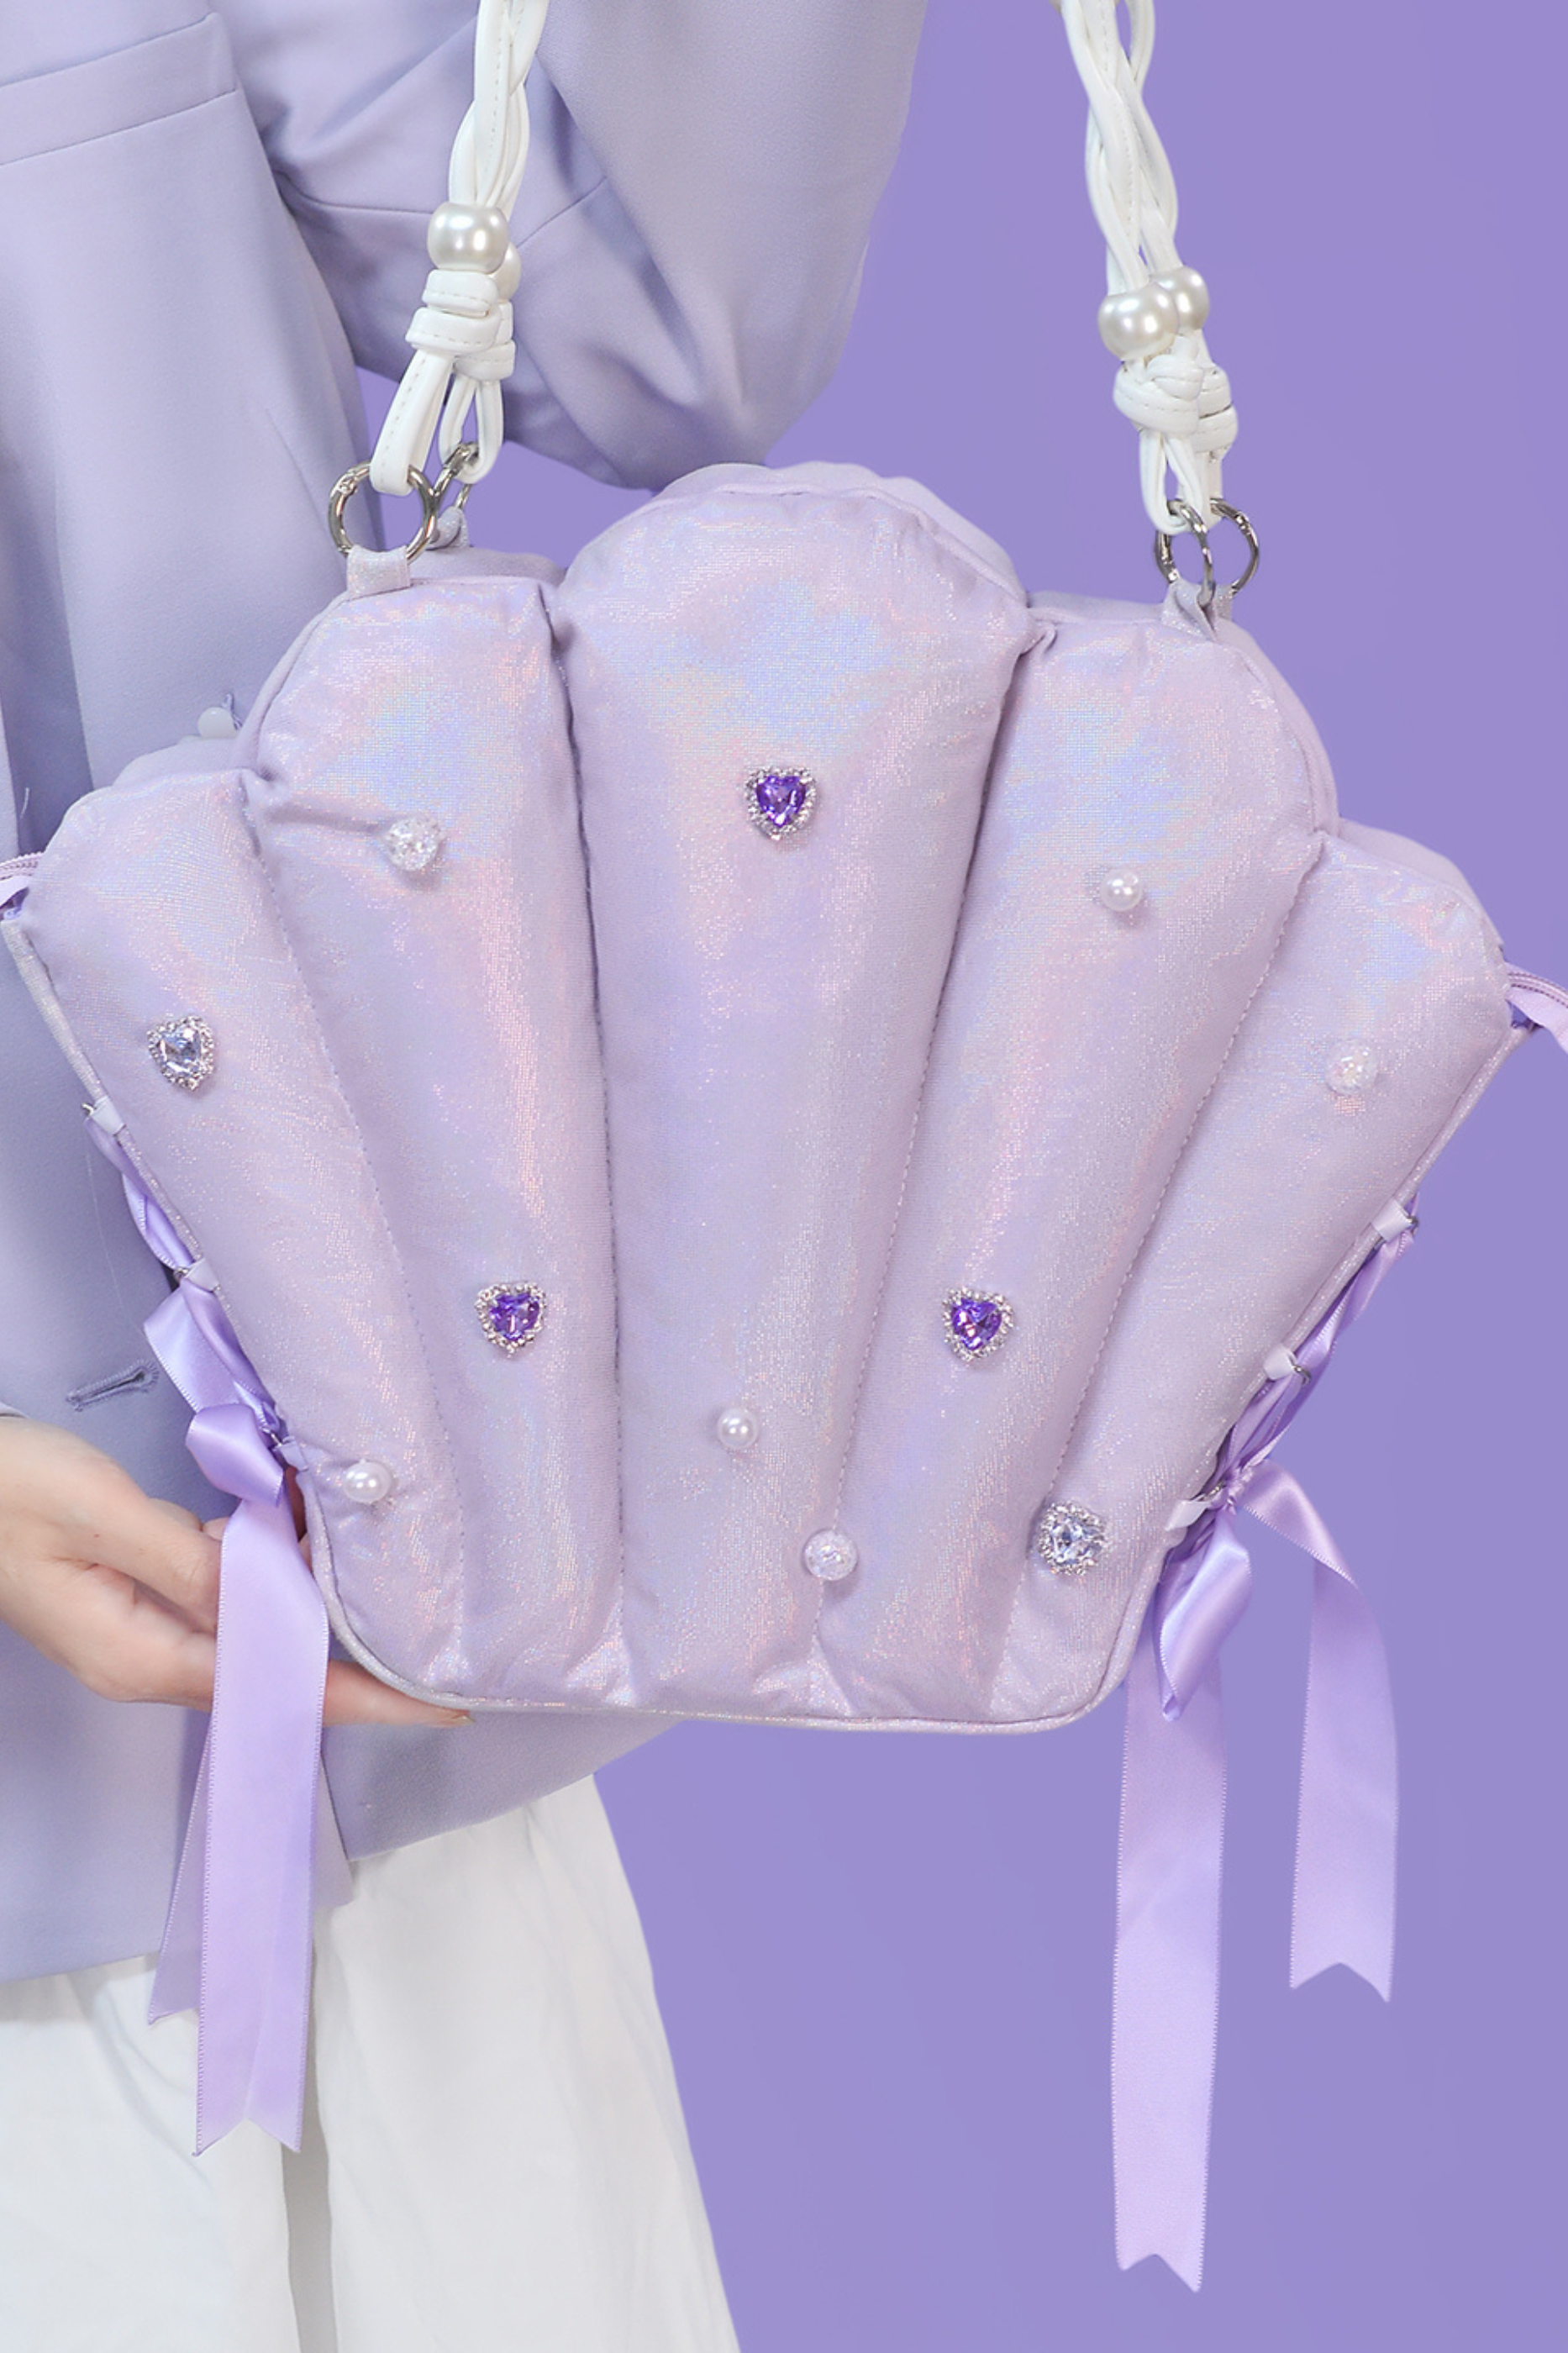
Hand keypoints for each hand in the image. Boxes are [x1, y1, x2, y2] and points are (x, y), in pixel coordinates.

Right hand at [0, 1417, 463, 1725]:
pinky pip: (226, 1597)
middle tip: (444, 1622)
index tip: (444, 1701)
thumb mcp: (101, 1515)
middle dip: (359, 1649)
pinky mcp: (140, 1598)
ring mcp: (144, 1632)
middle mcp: (151, 1660)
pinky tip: (300, 1531)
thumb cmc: (3, 1491)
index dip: (368, 1695)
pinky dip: (271, 1569)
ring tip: (390, 1573)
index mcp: (144, 1656)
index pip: (280, 1687)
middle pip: (279, 1666)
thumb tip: (275, 1594)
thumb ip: (191, 1559)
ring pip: (256, 1628)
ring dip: (315, 1599)